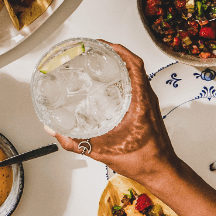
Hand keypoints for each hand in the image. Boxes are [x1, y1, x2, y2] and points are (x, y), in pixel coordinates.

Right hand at [44, 41, 180, 183]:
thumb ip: (75, 142)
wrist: (160, 171)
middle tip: (95, 50)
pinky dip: (124, 77)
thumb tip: (55, 131)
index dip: (118, 49)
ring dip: (119, 63)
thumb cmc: (142, 160)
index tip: (101, 44)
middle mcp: (147, 98)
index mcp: (140, 102)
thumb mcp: (102, 151)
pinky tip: (109, 83)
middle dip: (114, 53)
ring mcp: (149, 102)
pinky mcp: (148, 108)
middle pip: (133, 64)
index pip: (134, 65)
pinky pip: (137, 84)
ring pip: (136, 73)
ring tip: (100, 61)